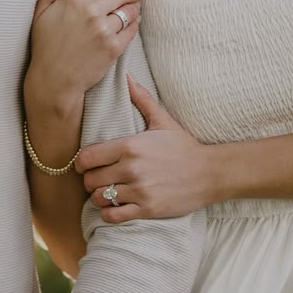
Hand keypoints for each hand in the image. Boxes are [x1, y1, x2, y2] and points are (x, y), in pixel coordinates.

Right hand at [26, 0, 142, 108]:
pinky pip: (131, 30)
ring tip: (135, 7)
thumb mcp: (41, 11)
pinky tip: (133, 22)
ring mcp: (103, 30)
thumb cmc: (45, 46)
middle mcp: (91, 11)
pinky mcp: (113, 48)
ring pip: (129, 10)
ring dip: (134, 7)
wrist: (54, 80)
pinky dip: (134, 24)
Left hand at [76, 76, 214, 220]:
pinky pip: (113, 215)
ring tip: (106, 194)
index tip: (85, 166)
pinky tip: (114, 207)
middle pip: (90, 180)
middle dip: (90, 181)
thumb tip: (127, 77)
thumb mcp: (163, 121)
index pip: (87, 157)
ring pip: (99, 198)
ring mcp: (139, 190)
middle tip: (98, 181)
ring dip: (99, 198)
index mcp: (130, 146)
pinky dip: (108, 214)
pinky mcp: (147, 209)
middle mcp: (131, 168)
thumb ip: (142, 99)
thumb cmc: (184, 147)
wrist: (211, 173)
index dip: (81, 164)